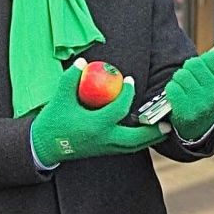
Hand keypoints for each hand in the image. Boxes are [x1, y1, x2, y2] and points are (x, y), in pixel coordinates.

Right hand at [31, 59, 164, 166]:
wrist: (44, 146)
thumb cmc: (53, 121)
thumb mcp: (60, 98)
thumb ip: (71, 78)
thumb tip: (83, 61)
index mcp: (95, 126)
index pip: (119, 110)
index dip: (127, 94)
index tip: (129, 81)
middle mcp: (103, 140)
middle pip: (136, 139)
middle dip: (153, 131)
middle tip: (168, 122)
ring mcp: (105, 148)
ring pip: (134, 147)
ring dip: (150, 139)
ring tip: (165, 129)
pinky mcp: (104, 151)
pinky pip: (127, 148)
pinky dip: (139, 142)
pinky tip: (147, 133)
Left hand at [165, 51, 213, 139]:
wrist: (199, 122)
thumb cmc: (212, 93)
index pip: (213, 57)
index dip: (206, 60)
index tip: (207, 69)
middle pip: (194, 64)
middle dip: (191, 68)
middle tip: (195, 77)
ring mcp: (201, 104)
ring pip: (181, 75)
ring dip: (181, 78)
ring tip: (187, 86)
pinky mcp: (185, 112)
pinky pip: (172, 87)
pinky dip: (173, 88)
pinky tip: (180, 94)